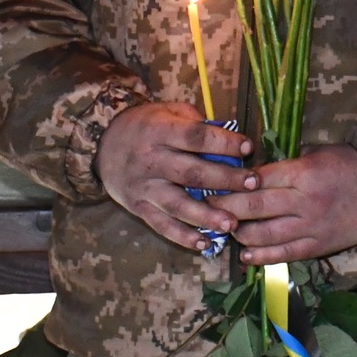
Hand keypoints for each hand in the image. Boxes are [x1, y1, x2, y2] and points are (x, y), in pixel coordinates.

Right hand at [96, 101, 256, 251]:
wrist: (103, 144)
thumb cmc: (148, 125)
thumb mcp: (170, 112)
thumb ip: (198, 125)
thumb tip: (233, 140)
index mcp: (160, 131)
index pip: (196, 137)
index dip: (223, 143)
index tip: (248, 147)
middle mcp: (150, 160)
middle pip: (191, 173)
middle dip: (225, 179)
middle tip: (252, 184)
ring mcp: (144, 187)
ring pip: (177, 205)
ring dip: (206, 216)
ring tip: (231, 223)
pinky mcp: (138, 207)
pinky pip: (161, 225)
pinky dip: (183, 237)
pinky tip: (205, 244)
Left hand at [221, 144, 356, 264]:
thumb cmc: (349, 166)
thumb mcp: (319, 153)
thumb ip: (288, 163)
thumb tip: (254, 171)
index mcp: (304, 173)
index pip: (258, 179)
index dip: (232, 181)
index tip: (214, 181)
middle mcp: (303, 201)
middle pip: (253, 206)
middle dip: (225, 206)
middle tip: (207, 205)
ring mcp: (309, 226)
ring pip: (262, 233)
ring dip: (239, 232)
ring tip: (226, 227)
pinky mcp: (316, 245)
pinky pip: (283, 253)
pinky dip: (260, 255)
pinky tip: (245, 254)